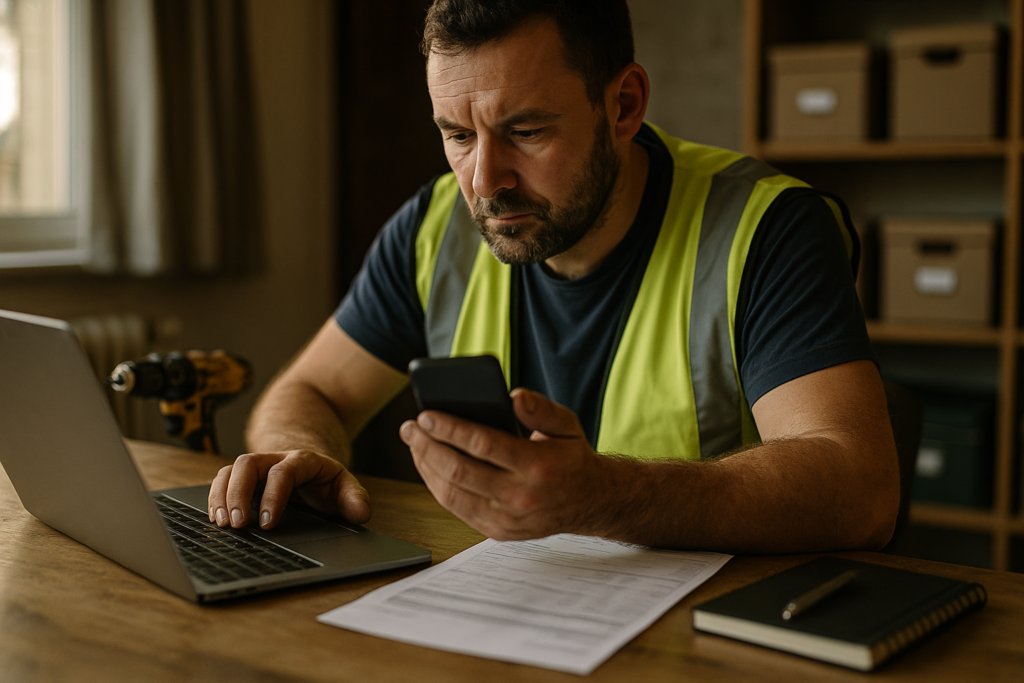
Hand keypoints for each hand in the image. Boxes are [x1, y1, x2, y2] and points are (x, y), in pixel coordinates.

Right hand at [207, 450, 370, 529]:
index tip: (269, 523)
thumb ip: (355, 498)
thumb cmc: (326, 480)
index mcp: (302, 460)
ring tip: (221, 524)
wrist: (310, 464)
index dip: (274, 496)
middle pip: (248, 464)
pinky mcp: (242, 477)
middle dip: (239, 493)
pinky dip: (215, 497)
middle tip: (238, 524)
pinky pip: (222, 480)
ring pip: (230, 470)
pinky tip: (215, 518)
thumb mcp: (345, 485)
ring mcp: (256, 467)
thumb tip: (362, 513)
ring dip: (222, 495)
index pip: (283, 472)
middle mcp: (274, 459)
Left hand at [399, 388, 609, 540]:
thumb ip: (540, 408)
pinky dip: (436, 486)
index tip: (426, 414)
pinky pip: (456, 509)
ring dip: (425, 466)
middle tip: (410, 427)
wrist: (589, 502)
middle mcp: (521, 497)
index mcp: (538, 466)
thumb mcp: (566, 424)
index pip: (483, 445)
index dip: (449, 429)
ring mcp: (507, 519)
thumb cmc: (570, 457)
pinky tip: (428, 465)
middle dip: (428, 446)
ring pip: (451, 493)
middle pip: (459, 470)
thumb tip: (513, 396)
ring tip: (414, 443)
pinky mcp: (498, 531)